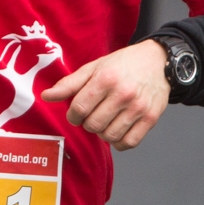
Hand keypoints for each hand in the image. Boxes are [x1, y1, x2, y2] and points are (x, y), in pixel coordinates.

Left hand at [40, 41, 169, 150]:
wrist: (158, 61)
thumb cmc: (122, 64)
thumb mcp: (94, 67)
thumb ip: (69, 84)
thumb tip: (46, 96)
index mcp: (106, 78)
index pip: (79, 109)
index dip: (72, 116)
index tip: (76, 113)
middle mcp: (123, 93)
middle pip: (93, 125)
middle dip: (87, 123)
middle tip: (93, 114)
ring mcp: (138, 107)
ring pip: (110, 136)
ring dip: (103, 133)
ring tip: (106, 120)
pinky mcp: (151, 118)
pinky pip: (128, 143)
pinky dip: (119, 142)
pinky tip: (118, 129)